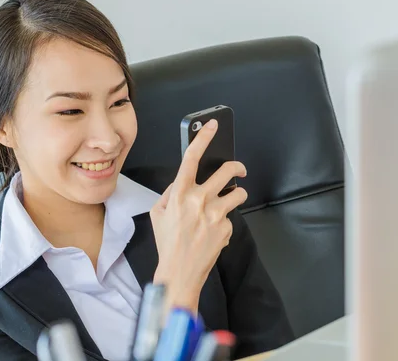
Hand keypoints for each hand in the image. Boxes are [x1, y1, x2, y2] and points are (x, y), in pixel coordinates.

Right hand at [149, 119, 247, 315]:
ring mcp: (216, 215)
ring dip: (236, 195)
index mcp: (180, 193)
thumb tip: (182, 181)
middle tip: (239, 169)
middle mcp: (200, 200)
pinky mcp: (227, 228)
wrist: (180, 272)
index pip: (192, 158)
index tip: (212, 125)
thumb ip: (170, 193)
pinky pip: (231, 218)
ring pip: (238, 193)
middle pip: (228, 171)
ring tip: (228, 203)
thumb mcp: (158, 213)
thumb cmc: (167, 242)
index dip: (203, 137)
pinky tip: (213, 232)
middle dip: (237, 166)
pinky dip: (225, 222)